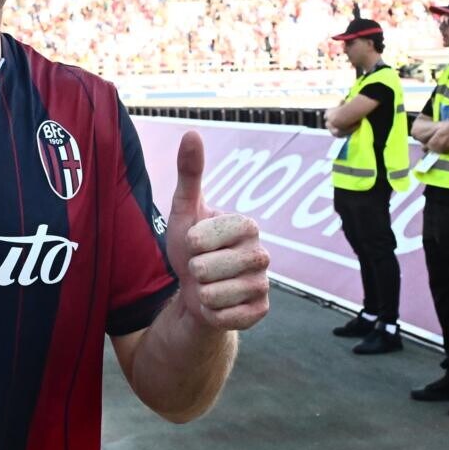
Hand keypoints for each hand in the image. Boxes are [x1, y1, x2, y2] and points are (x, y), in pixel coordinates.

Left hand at [165, 130, 269, 332]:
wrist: (194, 291)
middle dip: (193, 270)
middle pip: (208, 268)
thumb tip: (192, 132)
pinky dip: (211, 313)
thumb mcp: (184, 210)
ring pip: (214, 294)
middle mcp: (263, 254)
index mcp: (248, 225)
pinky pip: (225, 317)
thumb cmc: (191, 247)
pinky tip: (217, 305)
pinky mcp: (260, 312)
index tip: (195, 242)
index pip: (209, 236)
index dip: (193, 241)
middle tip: (200, 268)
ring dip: (200, 293)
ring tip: (207, 285)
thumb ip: (190, 173)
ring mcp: (264, 284)